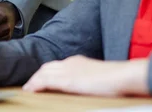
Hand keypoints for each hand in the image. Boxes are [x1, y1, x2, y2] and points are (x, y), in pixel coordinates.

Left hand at [22, 55, 149, 96]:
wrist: (123, 75)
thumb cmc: (117, 79)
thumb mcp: (98, 77)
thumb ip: (88, 79)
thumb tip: (87, 87)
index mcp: (77, 61)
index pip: (55, 65)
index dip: (45, 73)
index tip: (40, 80)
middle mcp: (70, 63)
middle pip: (46, 67)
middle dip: (36, 76)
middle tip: (29, 86)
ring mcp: (68, 70)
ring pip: (43, 73)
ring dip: (33, 81)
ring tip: (27, 89)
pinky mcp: (67, 80)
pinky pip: (45, 81)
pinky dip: (35, 84)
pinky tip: (30, 90)